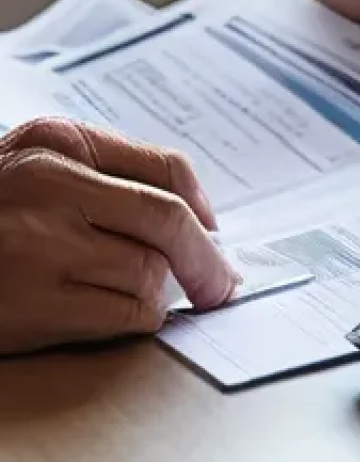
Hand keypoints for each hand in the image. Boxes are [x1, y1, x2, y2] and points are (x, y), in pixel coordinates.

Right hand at [0, 118, 236, 354]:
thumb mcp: (36, 170)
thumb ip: (107, 177)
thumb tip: (197, 219)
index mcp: (56, 142)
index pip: (165, 167)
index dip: (203, 206)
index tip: (214, 231)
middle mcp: (48, 185)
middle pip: (169, 221)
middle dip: (208, 259)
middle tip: (223, 283)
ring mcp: (39, 246)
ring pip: (151, 271)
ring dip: (162, 291)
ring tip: (142, 293)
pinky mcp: (33, 305)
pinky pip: (127, 314)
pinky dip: (139, 318)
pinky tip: (117, 313)